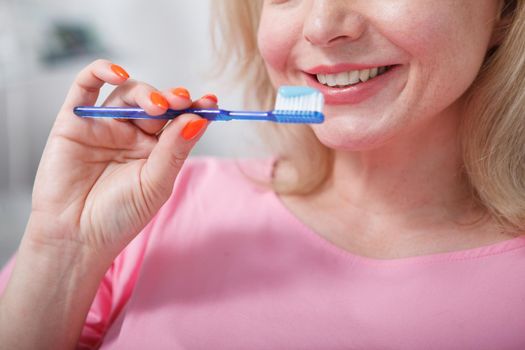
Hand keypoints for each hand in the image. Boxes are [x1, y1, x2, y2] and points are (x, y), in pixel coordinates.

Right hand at [25, 59, 216, 261]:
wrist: (75, 238)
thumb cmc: (118, 217)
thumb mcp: (155, 184)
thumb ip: (174, 151)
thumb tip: (197, 120)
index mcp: (155, 150)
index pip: (178, 120)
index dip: (194, 109)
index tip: (212, 104)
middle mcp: (131, 134)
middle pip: (155, 103)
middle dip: (171, 99)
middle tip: (183, 101)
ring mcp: (104, 125)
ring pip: (127, 93)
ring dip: (145, 92)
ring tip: (157, 105)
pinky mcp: (73, 121)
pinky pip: (85, 87)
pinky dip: (99, 71)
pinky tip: (117, 73)